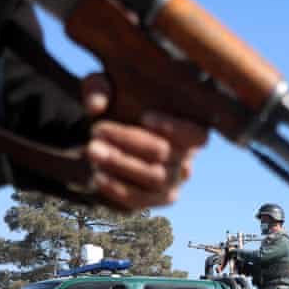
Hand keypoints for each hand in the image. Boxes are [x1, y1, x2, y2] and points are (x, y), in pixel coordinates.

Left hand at [82, 74, 207, 209]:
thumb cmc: (116, 104)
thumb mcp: (105, 88)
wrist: (105, 139)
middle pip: (166, 153)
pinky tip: (96, 176)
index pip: (196, 134)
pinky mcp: (153, 201)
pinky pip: (141, 200)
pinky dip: (118, 188)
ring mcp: (172, 183)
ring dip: (121, 164)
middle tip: (96, 132)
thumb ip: (99, 88)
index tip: (144, 116)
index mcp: (188, 130)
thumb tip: (95, 105)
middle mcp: (186, 159)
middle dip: (130, 142)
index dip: (173, 127)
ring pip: (155, 178)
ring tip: (92, 150)